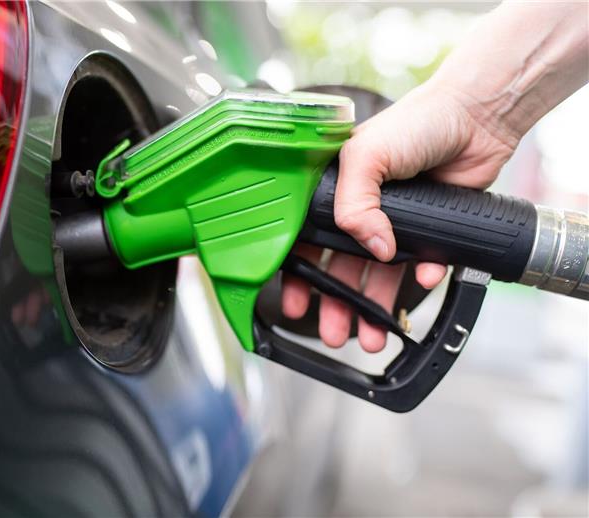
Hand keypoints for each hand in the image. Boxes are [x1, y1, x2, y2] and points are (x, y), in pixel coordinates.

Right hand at [282, 81, 519, 351]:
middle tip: (335, 333)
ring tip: (373, 334)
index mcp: (331, 189)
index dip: (299, 274)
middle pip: (339, 268)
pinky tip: (423, 281)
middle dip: (336, 304)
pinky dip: (421, 278)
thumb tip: (373, 249)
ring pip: (377, 276)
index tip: (296, 303)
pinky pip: (420, 265)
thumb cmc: (417, 121)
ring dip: (373, 306)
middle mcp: (360, 209)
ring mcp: (393, 221)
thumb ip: (354, 206)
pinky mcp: (426, 229)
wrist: (477, 118)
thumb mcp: (365, 154)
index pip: (306, 240)